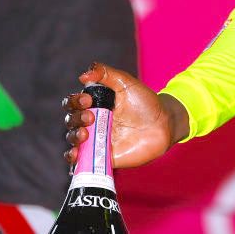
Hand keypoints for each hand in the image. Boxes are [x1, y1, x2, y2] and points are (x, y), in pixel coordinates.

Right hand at [63, 63, 188, 169]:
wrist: (162, 126)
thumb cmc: (145, 102)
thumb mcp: (126, 83)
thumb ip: (106, 74)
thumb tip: (84, 75)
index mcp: (95, 104)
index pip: (74, 102)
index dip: (75, 101)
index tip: (88, 100)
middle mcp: (93, 121)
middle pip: (71, 120)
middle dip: (76, 118)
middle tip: (91, 118)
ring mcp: (96, 139)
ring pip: (73, 139)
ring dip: (74, 136)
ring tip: (85, 134)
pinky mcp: (102, 155)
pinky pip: (81, 160)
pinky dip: (73, 158)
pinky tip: (76, 154)